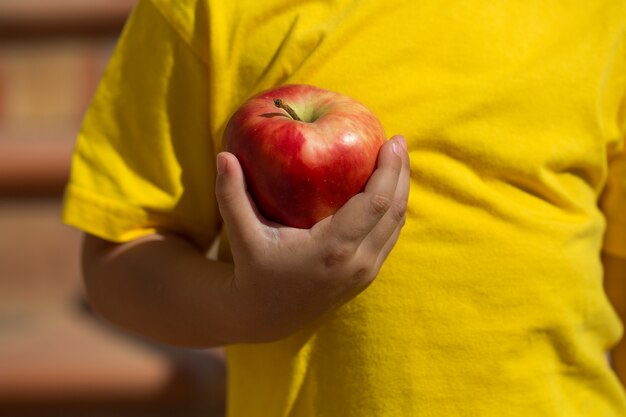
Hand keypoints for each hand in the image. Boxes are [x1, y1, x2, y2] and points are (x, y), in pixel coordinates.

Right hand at [215, 135, 409, 341]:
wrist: (267, 317)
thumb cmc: (254, 271)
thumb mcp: (242, 236)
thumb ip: (231, 195)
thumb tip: (224, 155)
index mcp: (332, 249)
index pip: (375, 204)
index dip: (388, 171)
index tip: (391, 140)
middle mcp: (357, 263)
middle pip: (394, 211)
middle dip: (400, 173)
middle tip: (398, 141)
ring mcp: (365, 272)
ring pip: (396, 224)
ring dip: (400, 189)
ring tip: (397, 158)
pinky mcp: (366, 275)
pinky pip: (389, 236)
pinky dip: (392, 209)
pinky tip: (386, 187)